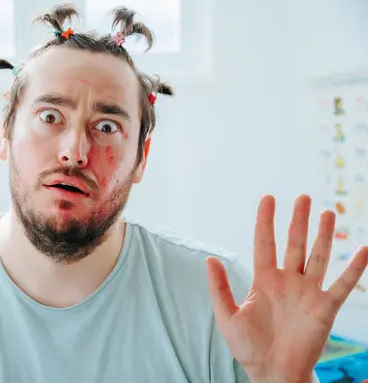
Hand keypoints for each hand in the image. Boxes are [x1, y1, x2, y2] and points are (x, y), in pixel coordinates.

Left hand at [206, 194, 367, 382]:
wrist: (272, 372)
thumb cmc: (248, 347)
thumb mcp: (226, 315)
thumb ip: (219, 287)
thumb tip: (210, 258)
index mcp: (264, 280)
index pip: (265, 242)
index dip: (265, 220)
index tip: (269, 198)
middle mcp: (288, 281)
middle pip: (294, 243)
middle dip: (299, 220)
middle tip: (304, 197)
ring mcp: (308, 293)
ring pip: (318, 257)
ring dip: (324, 235)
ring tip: (328, 213)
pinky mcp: (325, 308)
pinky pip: (343, 285)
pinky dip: (354, 268)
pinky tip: (362, 249)